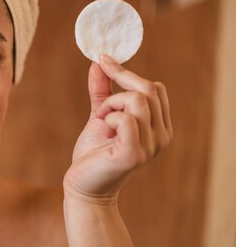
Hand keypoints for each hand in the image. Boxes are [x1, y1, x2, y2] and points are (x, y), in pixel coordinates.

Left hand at [63, 54, 172, 201]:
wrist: (83, 185)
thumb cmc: (94, 153)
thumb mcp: (100, 115)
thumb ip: (103, 90)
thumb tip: (99, 61)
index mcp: (160, 126)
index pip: (155, 87)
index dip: (127, 73)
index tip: (103, 61)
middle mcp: (162, 136)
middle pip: (147, 89)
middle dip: (117, 90)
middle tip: (101, 110)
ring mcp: (151, 146)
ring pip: (136, 100)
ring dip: (110, 106)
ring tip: (102, 124)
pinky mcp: (134, 154)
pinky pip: (125, 119)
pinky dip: (109, 118)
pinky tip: (104, 131)